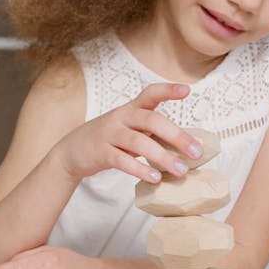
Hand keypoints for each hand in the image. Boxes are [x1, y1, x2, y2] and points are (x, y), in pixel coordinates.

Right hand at [55, 82, 203, 183]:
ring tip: (181, 170)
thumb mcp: (129, 130)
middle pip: (151, 120)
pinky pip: (122, 160)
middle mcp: (121, 117)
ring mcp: (109, 134)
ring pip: (139, 142)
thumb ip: (153, 133)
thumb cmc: (110, 140)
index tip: (187, 90)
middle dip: (176, 135)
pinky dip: (140, 169)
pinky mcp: (100, 152)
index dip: (167, 90)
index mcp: (131, 109)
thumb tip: (189, 145)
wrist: (71, 152)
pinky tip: (155, 177)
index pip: (150, 93)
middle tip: (196, 151)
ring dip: (163, 157)